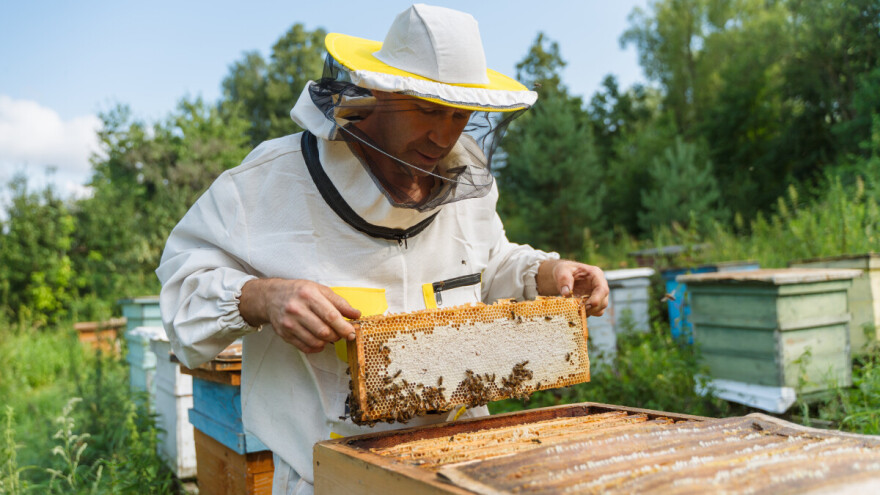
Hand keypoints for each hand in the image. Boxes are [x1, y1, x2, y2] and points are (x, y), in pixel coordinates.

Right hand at [239, 278, 360, 352]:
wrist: (272, 296)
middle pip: (323, 331)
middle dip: (336, 335)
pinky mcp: (284, 334)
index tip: (352, 332)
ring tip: (330, 335)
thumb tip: (356, 314)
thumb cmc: (300, 292)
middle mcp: (296, 309)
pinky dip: (316, 347)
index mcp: (308, 295)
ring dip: (327, 342)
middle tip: (341, 333)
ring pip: (315, 341)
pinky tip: (319, 341)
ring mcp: (289, 323)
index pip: (330, 316)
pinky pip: (305, 347)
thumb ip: (339, 302)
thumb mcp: (320, 290)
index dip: (344, 327)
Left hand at [537, 260, 608, 315]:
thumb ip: (564, 279)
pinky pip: (595, 312)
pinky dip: (587, 314)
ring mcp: (598, 294)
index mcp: (596, 274)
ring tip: (576, 311)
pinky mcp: (593, 301)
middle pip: (604, 301)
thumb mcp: (562, 270)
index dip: (596, 299)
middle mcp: (600, 284)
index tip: (585, 306)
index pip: (602, 289)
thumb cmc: (565, 270)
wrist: (564, 274)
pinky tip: (577, 311)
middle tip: (578, 311)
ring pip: (601, 308)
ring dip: (590, 313)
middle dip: (592, 309)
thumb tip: (566, 293)